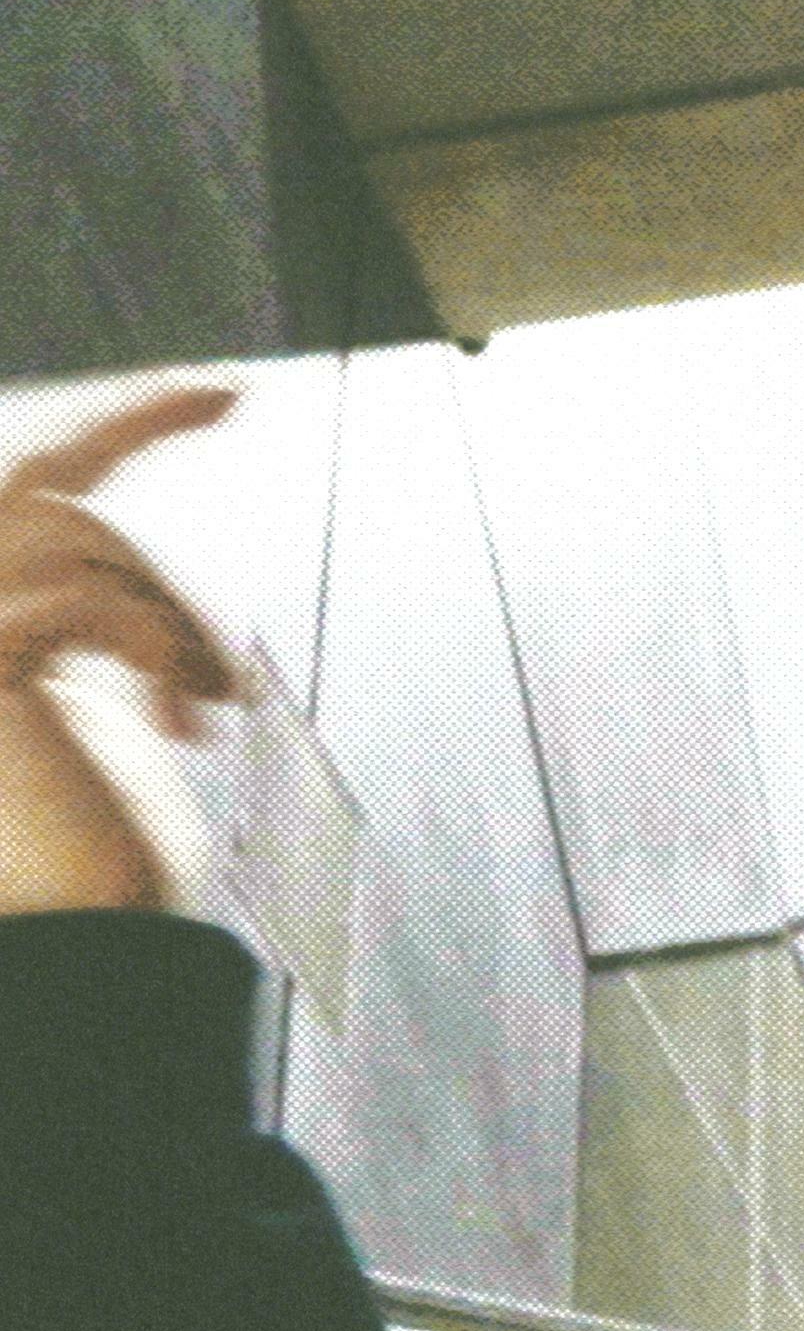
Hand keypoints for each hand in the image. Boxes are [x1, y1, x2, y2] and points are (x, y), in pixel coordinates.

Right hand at [0, 383, 241, 915]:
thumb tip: (161, 603)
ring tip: (216, 704)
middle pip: (49, 483)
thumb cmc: (104, 858)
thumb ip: (111, 637)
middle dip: (135, 426)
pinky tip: (189, 728)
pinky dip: (159, 650)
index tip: (227, 391)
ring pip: (80, 536)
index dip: (125, 427)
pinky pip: (88, 597)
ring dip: (173, 609)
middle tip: (236, 398)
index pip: (41, 490)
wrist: (84, 939)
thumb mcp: (118, 725)